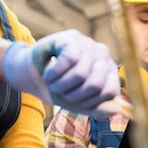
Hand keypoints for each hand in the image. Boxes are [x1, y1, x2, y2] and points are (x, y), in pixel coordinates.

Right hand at [1, 30, 119, 117]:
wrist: (32, 74)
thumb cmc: (58, 87)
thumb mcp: (77, 102)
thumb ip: (96, 107)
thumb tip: (115, 109)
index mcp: (109, 72)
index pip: (110, 92)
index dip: (90, 102)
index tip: (74, 102)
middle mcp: (103, 55)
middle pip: (94, 84)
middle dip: (73, 95)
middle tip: (60, 92)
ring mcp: (89, 44)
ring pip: (80, 73)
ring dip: (60, 85)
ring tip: (52, 84)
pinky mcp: (72, 37)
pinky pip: (68, 59)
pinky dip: (54, 73)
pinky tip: (48, 74)